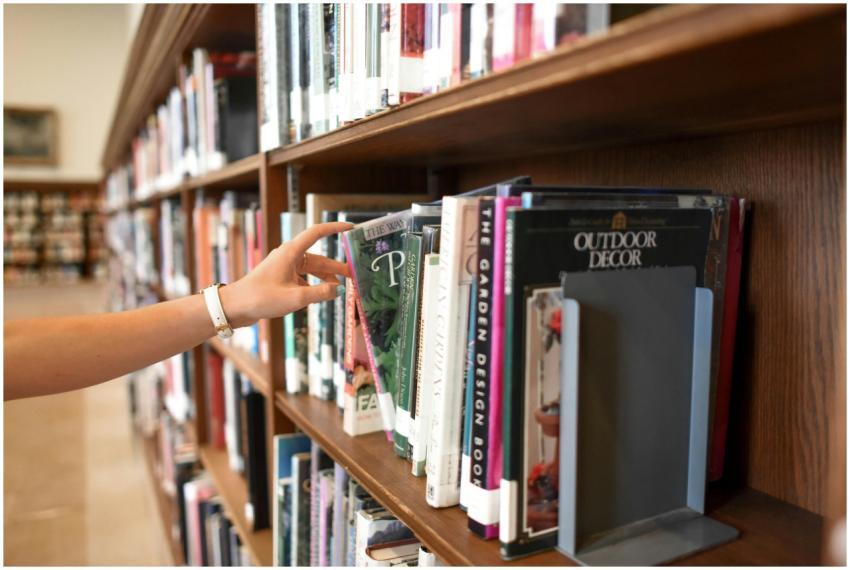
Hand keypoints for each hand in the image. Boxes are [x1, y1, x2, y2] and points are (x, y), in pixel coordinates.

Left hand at [219, 221, 352, 326]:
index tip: (350, 228)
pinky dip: (313, 286)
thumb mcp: (296, 297)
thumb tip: (339, 290)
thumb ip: (321, 293)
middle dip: (336, 267)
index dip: (334, 228)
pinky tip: (319, 297)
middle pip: (318, 258)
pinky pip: (302, 279)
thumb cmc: (261, 298)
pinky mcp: (281, 278)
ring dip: (325, 279)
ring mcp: (284, 267)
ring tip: (338, 290)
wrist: (235, 307)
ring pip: (311, 270)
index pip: (317, 233)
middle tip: (352, 276)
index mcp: (291, 252)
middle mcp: (288, 256)